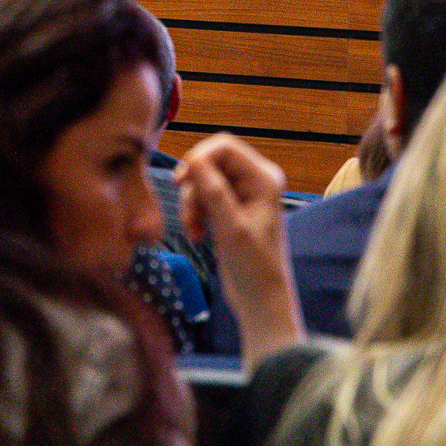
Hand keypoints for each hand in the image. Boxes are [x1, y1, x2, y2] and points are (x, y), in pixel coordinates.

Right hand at [176, 134, 303, 366]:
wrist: (260, 299)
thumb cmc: (254, 266)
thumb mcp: (232, 228)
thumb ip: (214, 192)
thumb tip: (194, 160)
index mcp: (265, 178)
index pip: (225, 147)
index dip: (199, 158)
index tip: (180, 181)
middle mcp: (256, 180)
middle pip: (211, 161)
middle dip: (194, 186)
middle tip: (187, 213)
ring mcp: (242, 193)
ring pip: (203, 179)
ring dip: (192, 203)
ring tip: (193, 231)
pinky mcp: (230, 207)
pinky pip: (203, 195)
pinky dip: (195, 211)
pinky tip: (197, 234)